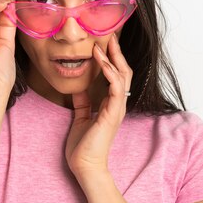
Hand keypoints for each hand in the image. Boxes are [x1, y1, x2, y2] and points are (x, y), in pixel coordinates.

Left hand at [65, 33, 132, 178]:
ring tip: (103, 45)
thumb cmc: (83, 146)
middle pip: (123, 72)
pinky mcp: (112, 113)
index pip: (116, 76)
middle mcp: (117, 104)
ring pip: (122, 77)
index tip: (102, 44)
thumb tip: (79, 89)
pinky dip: (110, 74)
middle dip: (116, 53)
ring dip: (113, 59)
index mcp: (111, 104)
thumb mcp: (81, 118)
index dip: (111, 59)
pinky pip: (116, 89)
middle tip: (109, 36)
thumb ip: (83, 103)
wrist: (85, 165)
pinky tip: (102, 63)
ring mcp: (117, 108)